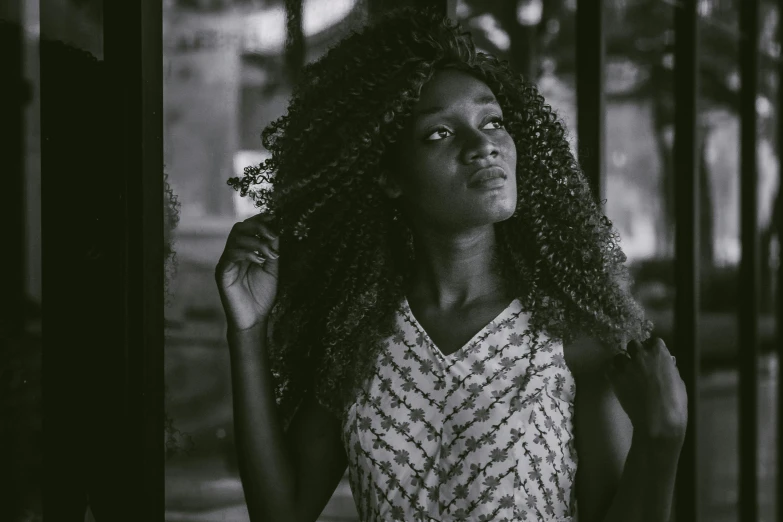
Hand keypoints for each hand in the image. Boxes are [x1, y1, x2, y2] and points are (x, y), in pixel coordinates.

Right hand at [215, 213, 279, 330]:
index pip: (249, 228)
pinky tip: (259, 260)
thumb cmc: (262, 296)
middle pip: (240, 228)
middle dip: (258, 227)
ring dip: (256, 242)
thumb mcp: (272, 270)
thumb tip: (277, 231)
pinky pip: (231, 255)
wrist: (253, 320)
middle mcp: (234, 254)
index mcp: (246, 251)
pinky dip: (247, 253)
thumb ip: (272, 251)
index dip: (260, 219)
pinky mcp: (222, 273)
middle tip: (273, 236)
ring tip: (270, 254)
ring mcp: (227, 262)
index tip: (275, 217)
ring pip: (235, 239)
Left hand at [605, 338, 687, 446]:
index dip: (653, 348)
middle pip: (634, 344)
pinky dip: (612, 372)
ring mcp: (626, 366)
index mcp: (659, 354)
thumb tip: (667, 364)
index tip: (653, 355)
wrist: (659, 421)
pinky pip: (609, 368)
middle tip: (639, 362)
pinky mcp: (615, 378)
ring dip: (623, 362)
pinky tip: (618, 379)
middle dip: (636, 351)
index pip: (654, 341)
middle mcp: (641, 355)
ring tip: (626, 372)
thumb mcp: (679, 382)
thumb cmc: (675, 403)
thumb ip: (670, 369)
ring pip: (619, 356)